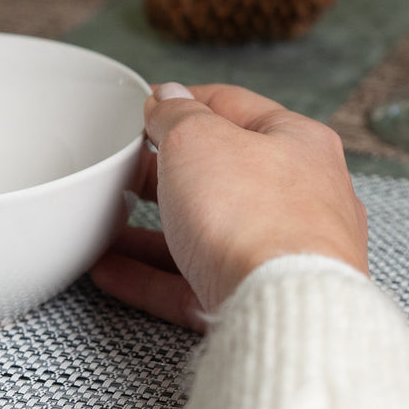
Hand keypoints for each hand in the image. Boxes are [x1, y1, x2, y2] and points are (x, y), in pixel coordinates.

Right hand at [90, 83, 368, 331]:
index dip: (185, 100)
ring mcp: (281, 255)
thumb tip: (168, 98)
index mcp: (299, 143)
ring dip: (151, 229)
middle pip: (222, 174)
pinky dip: (151, 277)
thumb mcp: (197, 140)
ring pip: (207, 233)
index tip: (148, 105)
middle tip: (126, 164)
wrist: (280, 310)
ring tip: (107, 221)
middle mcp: (301, 198)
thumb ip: (176, 114)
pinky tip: (109, 269)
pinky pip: (195, 283)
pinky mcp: (258, 300)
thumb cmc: (254, 216)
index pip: (236, 106)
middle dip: (166, 170)